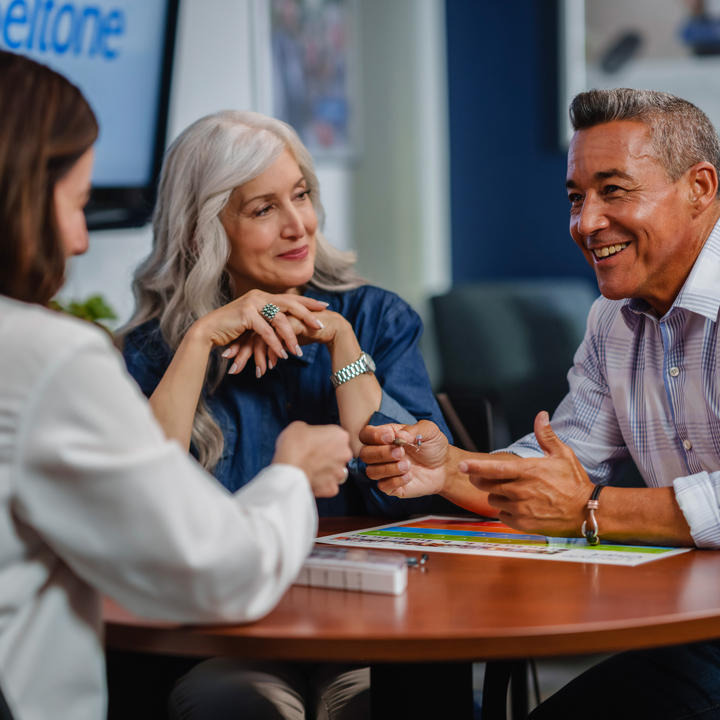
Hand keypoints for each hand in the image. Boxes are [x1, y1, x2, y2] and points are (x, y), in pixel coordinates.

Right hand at [191, 289, 326, 374]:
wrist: (208, 331)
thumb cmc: (232, 330)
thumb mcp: (254, 323)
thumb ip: (269, 320)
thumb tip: (288, 326)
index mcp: (263, 296)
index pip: (291, 298)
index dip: (308, 302)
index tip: (325, 306)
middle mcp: (259, 296)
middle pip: (290, 304)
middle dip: (307, 315)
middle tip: (321, 325)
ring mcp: (252, 304)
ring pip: (280, 320)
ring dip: (290, 337)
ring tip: (299, 352)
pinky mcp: (246, 315)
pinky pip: (266, 331)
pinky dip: (275, 344)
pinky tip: (282, 354)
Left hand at [232, 308, 352, 377]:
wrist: (331, 328)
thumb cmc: (309, 333)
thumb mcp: (287, 339)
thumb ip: (275, 342)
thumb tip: (266, 357)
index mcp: (268, 313)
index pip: (247, 331)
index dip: (239, 346)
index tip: (229, 360)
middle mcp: (272, 312)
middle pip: (250, 334)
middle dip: (241, 353)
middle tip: (232, 369)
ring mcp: (281, 316)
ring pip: (261, 337)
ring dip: (256, 357)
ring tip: (255, 373)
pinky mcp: (291, 322)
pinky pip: (277, 339)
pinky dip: (273, 353)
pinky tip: (272, 365)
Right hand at [273, 421, 352, 497]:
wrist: (288, 468)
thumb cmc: (293, 446)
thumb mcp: (299, 426)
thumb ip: (311, 430)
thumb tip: (309, 435)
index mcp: (340, 435)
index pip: (336, 436)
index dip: (324, 439)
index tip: (315, 442)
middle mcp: (345, 454)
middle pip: (339, 454)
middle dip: (328, 455)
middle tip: (312, 456)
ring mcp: (340, 472)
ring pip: (336, 471)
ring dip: (326, 471)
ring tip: (311, 469)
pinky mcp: (332, 488)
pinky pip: (329, 485)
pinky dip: (321, 484)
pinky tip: (310, 479)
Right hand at [359, 420, 448, 497]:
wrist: (444, 467)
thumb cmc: (434, 447)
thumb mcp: (429, 431)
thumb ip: (414, 429)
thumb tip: (399, 435)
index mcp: (386, 436)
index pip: (366, 434)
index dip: (373, 436)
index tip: (390, 437)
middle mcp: (381, 453)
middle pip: (364, 454)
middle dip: (381, 453)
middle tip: (401, 452)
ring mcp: (384, 470)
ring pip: (371, 471)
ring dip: (389, 468)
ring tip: (408, 465)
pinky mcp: (390, 486)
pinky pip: (383, 486)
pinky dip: (396, 481)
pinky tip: (409, 476)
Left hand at [461, 411, 593, 535]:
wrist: (587, 510)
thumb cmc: (574, 482)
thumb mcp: (562, 454)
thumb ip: (546, 436)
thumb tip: (541, 415)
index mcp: (527, 471)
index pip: (493, 468)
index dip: (475, 467)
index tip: (461, 466)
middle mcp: (521, 491)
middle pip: (486, 485)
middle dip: (482, 480)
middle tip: (487, 477)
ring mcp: (521, 509)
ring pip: (493, 500)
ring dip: (496, 495)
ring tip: (512, 492)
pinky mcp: (523, 524)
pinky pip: (502, 515)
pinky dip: (505, 510)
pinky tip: (518, 506)